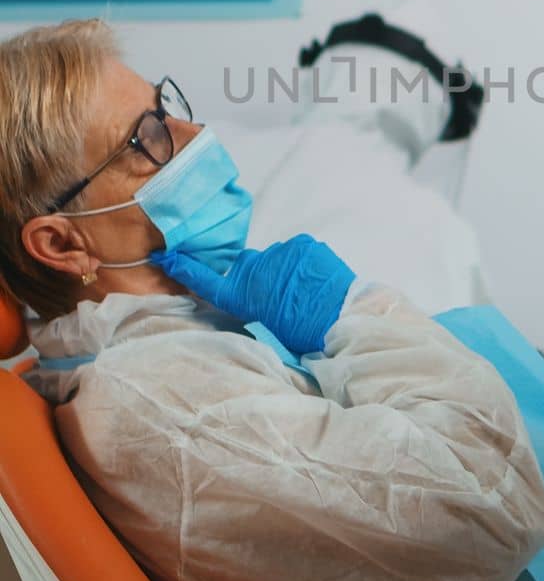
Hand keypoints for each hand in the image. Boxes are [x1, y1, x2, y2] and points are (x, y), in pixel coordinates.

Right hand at [153, 235, 354, 355]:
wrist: (342, 320)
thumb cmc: (304, 336)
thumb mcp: (268, 331)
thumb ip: (252, 312)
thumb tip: (252, 302)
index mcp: (243, 295)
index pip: (204, 279)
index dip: (183, 267)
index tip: (164, 254)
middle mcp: (256, 268)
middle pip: (249, 268)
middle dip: (259, 280)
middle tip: (281, 300)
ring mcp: (281, 252)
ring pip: (277, 260)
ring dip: (284, 272)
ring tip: (304, 294)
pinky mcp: (304, 243)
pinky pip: (299, 253)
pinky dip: (304, 266)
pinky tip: (315, 283)